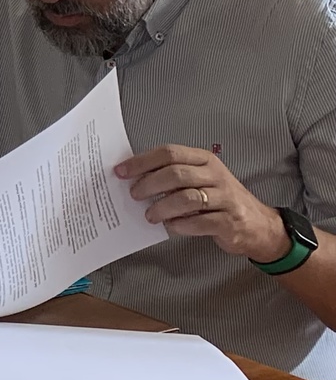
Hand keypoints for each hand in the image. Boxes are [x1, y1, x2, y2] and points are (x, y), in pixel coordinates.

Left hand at [117, 144, 290, 259]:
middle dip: (149, 184)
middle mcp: (216, 175)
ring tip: (150, 215)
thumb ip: (173, 176)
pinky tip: (171, 226)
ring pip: (187, 198)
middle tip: (134, 195)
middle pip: (176, 174)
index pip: (169, 153)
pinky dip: (180, 225)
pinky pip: (200, 222)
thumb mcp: (200, 179)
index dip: (142, 162)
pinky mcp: (230, 222)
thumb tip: (134, 178)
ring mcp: (225, 198)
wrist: (258, 225)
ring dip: (162, 207)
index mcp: (204, 160)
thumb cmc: (220, 199)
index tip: (121, 171)